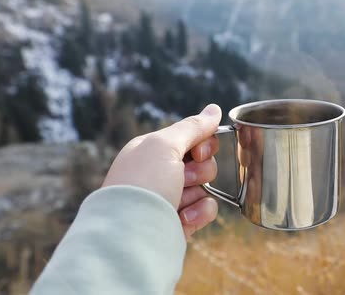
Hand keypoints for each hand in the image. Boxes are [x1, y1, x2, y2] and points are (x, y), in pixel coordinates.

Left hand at [102, 104, 221, 239]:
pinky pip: (206, 208)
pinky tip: (182, 217)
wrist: (130, 234)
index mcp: (152, 150)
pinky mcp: (180, 220)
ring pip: (206, 186)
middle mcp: (160, 172)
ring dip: (197, 192)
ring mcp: (171, 197)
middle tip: (184, 176)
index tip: (197, 153)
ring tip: (177, 201)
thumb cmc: (142, 184)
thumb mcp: (165, 145)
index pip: (191, 137)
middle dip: (201, 169)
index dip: (202, 143)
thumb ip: (193, 127)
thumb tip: (214, 109)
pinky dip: (199, 212)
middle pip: (202, 161)